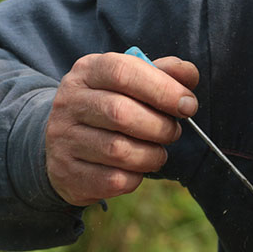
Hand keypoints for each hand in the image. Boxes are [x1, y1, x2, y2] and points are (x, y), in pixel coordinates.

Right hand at [44, 51, 199, 206]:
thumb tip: (189, 75)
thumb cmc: (111, 108)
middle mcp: (69, 102)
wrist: (66, 145)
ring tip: (157, 152)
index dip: (162, 89)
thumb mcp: (132, 83)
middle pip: (120, 113)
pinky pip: (114, 179)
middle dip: (160, 126)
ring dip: (151, 155)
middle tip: (173, 132)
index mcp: (87, 71)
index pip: (123, 72)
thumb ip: (163, 74)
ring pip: (118, 150)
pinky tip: (136, 169)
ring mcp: (63, 138)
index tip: (188, 105)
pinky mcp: (68, 173)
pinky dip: (135, 177)